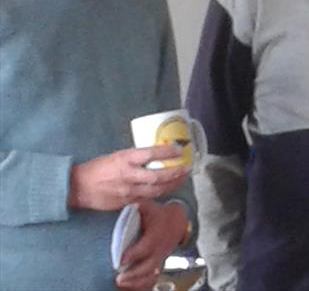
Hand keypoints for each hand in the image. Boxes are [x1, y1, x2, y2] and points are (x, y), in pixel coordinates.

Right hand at [68, 146, 189, 210]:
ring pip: (156, 190)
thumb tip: (155, 154)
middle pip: (157, 176)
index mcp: (125, 160)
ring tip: (183, 178)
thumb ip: (135, 157)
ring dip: (173, 184)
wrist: (78, 188)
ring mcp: (128, 191)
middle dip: (176, 173)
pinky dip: (160, 192)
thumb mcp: (117, 156)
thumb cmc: (97, 168)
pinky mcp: (127, 202)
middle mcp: (129, 176)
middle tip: (188, 167)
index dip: (167, 152)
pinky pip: (148, 198)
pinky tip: (169, 188)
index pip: (150, 154)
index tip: (180, 148)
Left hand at [116, 200, 187, 290]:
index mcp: (157, 234)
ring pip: (151, 273)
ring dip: (136, 281)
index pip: (146, 246)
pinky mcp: (160, 262)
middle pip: (149, 264)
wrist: (178, 220)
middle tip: (118, 278)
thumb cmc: (159, 214)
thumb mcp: (149, 206)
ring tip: (121, 283)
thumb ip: (138, 205)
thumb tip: (128, 203)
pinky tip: (129, 286)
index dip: (134, 253)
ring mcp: (161, 257)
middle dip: (134, 273)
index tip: (120, 259)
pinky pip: (153, 277)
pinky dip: (142, 284)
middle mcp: (160, 248)